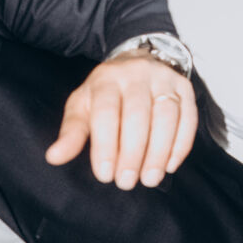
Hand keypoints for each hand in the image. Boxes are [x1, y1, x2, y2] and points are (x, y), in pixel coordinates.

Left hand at [46, 53, 197, 188]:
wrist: (137, 60)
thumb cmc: (106, 93)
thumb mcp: (82, 106)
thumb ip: (72, 132)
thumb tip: (54, 157)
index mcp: (106, 79)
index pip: (106, 112)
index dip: (105, 146)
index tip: (105, 175)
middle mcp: (137, 74)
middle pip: (138, 114)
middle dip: (132, 153)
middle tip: (126, 182)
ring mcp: (164, 79)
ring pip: (166, 115)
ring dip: (159, 152)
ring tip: (149, 179)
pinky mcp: (185, 87)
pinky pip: (188, 117)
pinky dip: (181, 144)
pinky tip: (170, 165)